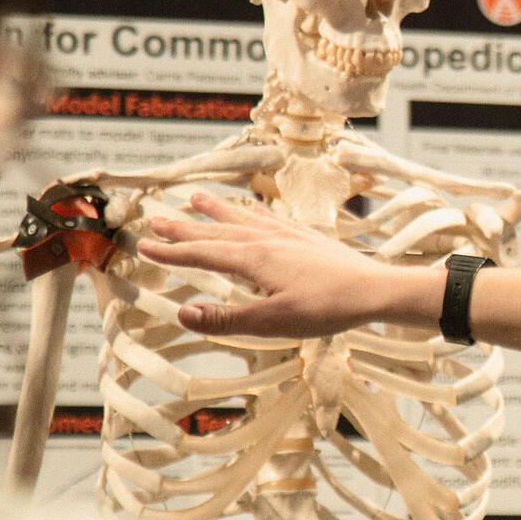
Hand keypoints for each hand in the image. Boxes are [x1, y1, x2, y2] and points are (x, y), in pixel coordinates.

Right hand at [137, 191, 424, 338]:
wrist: (376, 290)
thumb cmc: (329, 308)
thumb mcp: (274, 321)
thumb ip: (227, 319)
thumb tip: (182, 314)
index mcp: (256, 259)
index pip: (204, 253)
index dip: (173, 251)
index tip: (143, 245)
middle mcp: (269, 240)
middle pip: (219, 230)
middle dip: (186, 226)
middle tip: (156, 219)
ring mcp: (290, 235)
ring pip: (244, 218)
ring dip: (218, 209)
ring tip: (196, 198)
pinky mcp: (308, 238)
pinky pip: (271, 218)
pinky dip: (254, 212)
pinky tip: (254, 210)